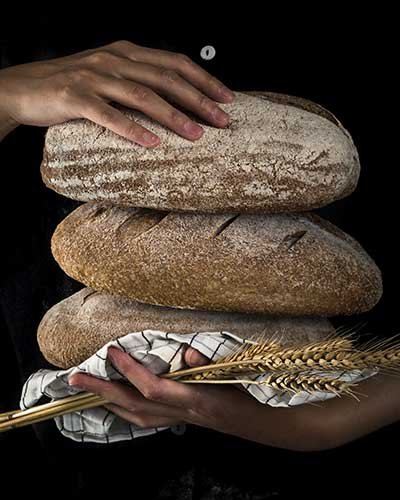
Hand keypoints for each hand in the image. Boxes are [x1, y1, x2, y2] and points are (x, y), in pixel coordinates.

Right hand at [0, 40, 234, 144]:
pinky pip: (108, 115)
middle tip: (221, 121)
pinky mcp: (75, 97)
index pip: (174, 63)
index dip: (204, 80)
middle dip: (198, 100)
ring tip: (196, 136)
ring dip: (173, 116)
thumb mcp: (109, 74)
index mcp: (126, 52)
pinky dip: (132, 129)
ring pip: (142, 95)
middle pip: (165, 78)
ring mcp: (94, 77)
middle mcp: (113, 60)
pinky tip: (152, 144)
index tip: (227, 99)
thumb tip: (173, 101)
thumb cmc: (72, 86)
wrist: (24, 87)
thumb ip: (137, 80)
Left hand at [68, 345, 239, 430]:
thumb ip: (206, 362)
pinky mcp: (177, 421)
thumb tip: (184, 351)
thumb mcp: (230, 372)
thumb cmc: (245, 392)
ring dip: (107, 403)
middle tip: (75, 378)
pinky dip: (123, 411)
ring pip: (134, 417)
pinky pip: (143, 420)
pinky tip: (116, 404)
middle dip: (101, 391)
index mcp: (193, 398)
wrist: (255, 419)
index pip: (152, 386)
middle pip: (133, 405)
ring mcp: (177, 419)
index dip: (129, 370)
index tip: (112, 350)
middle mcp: (180, 412)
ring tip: (87, 390)